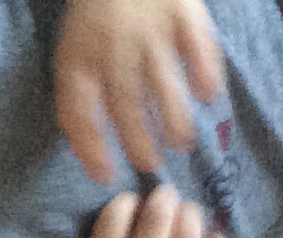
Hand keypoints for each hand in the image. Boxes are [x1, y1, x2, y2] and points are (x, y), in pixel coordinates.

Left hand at [54, 0, 224, 182]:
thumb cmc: (97, 26)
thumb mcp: (72, 61)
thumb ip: (77, 107)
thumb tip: (95, 165)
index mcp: (79, 62)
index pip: (79, 111)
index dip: (91, 147)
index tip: (106, 176)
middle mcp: (112, 50)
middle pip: (124, 103)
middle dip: (137, 139)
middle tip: (151, 165)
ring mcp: (148, 31)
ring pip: (161, 82)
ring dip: (172, 117)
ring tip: (181, 144)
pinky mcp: (181, 12)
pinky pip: (196, 46)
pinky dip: (204, 72)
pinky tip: (209, 96)